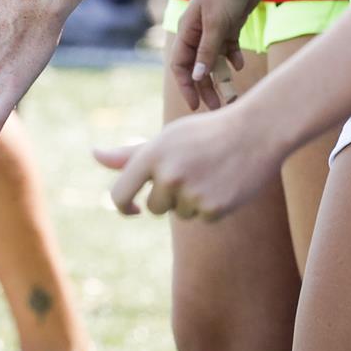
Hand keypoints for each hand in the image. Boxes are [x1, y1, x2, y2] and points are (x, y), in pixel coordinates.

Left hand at [97, 98, 284, 220]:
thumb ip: (130, 155)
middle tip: (194, 170)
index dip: (123, 207)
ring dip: (191, 200)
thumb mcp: (167, 138)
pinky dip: (211, 206)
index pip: (120, 194)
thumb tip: (94, 155)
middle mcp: (167, 175)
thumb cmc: (205, 133)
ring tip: (211, 172)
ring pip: (179, 213)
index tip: (133, 208)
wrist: (255, 132)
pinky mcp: (212, 209)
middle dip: (169, 196)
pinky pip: (201, 218)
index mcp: (151, 154)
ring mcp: (190, 193)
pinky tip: (224, 183)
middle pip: (154, 207)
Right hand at [169, 0, 267, 110]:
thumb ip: (208, 50)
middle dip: (206, 88)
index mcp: (188, 30)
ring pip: (215, 60)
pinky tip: (240, 64)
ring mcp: (215, 27)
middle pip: (199, 66)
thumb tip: (198, 77)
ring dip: (222, 78)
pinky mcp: (232, 23)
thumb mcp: (217, 22)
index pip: (180, 64)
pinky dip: (233, 58)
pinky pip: (229, 48)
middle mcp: (199, 31)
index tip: (195, 106)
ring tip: (233, 97)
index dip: (186, 85)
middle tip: (218, 108)